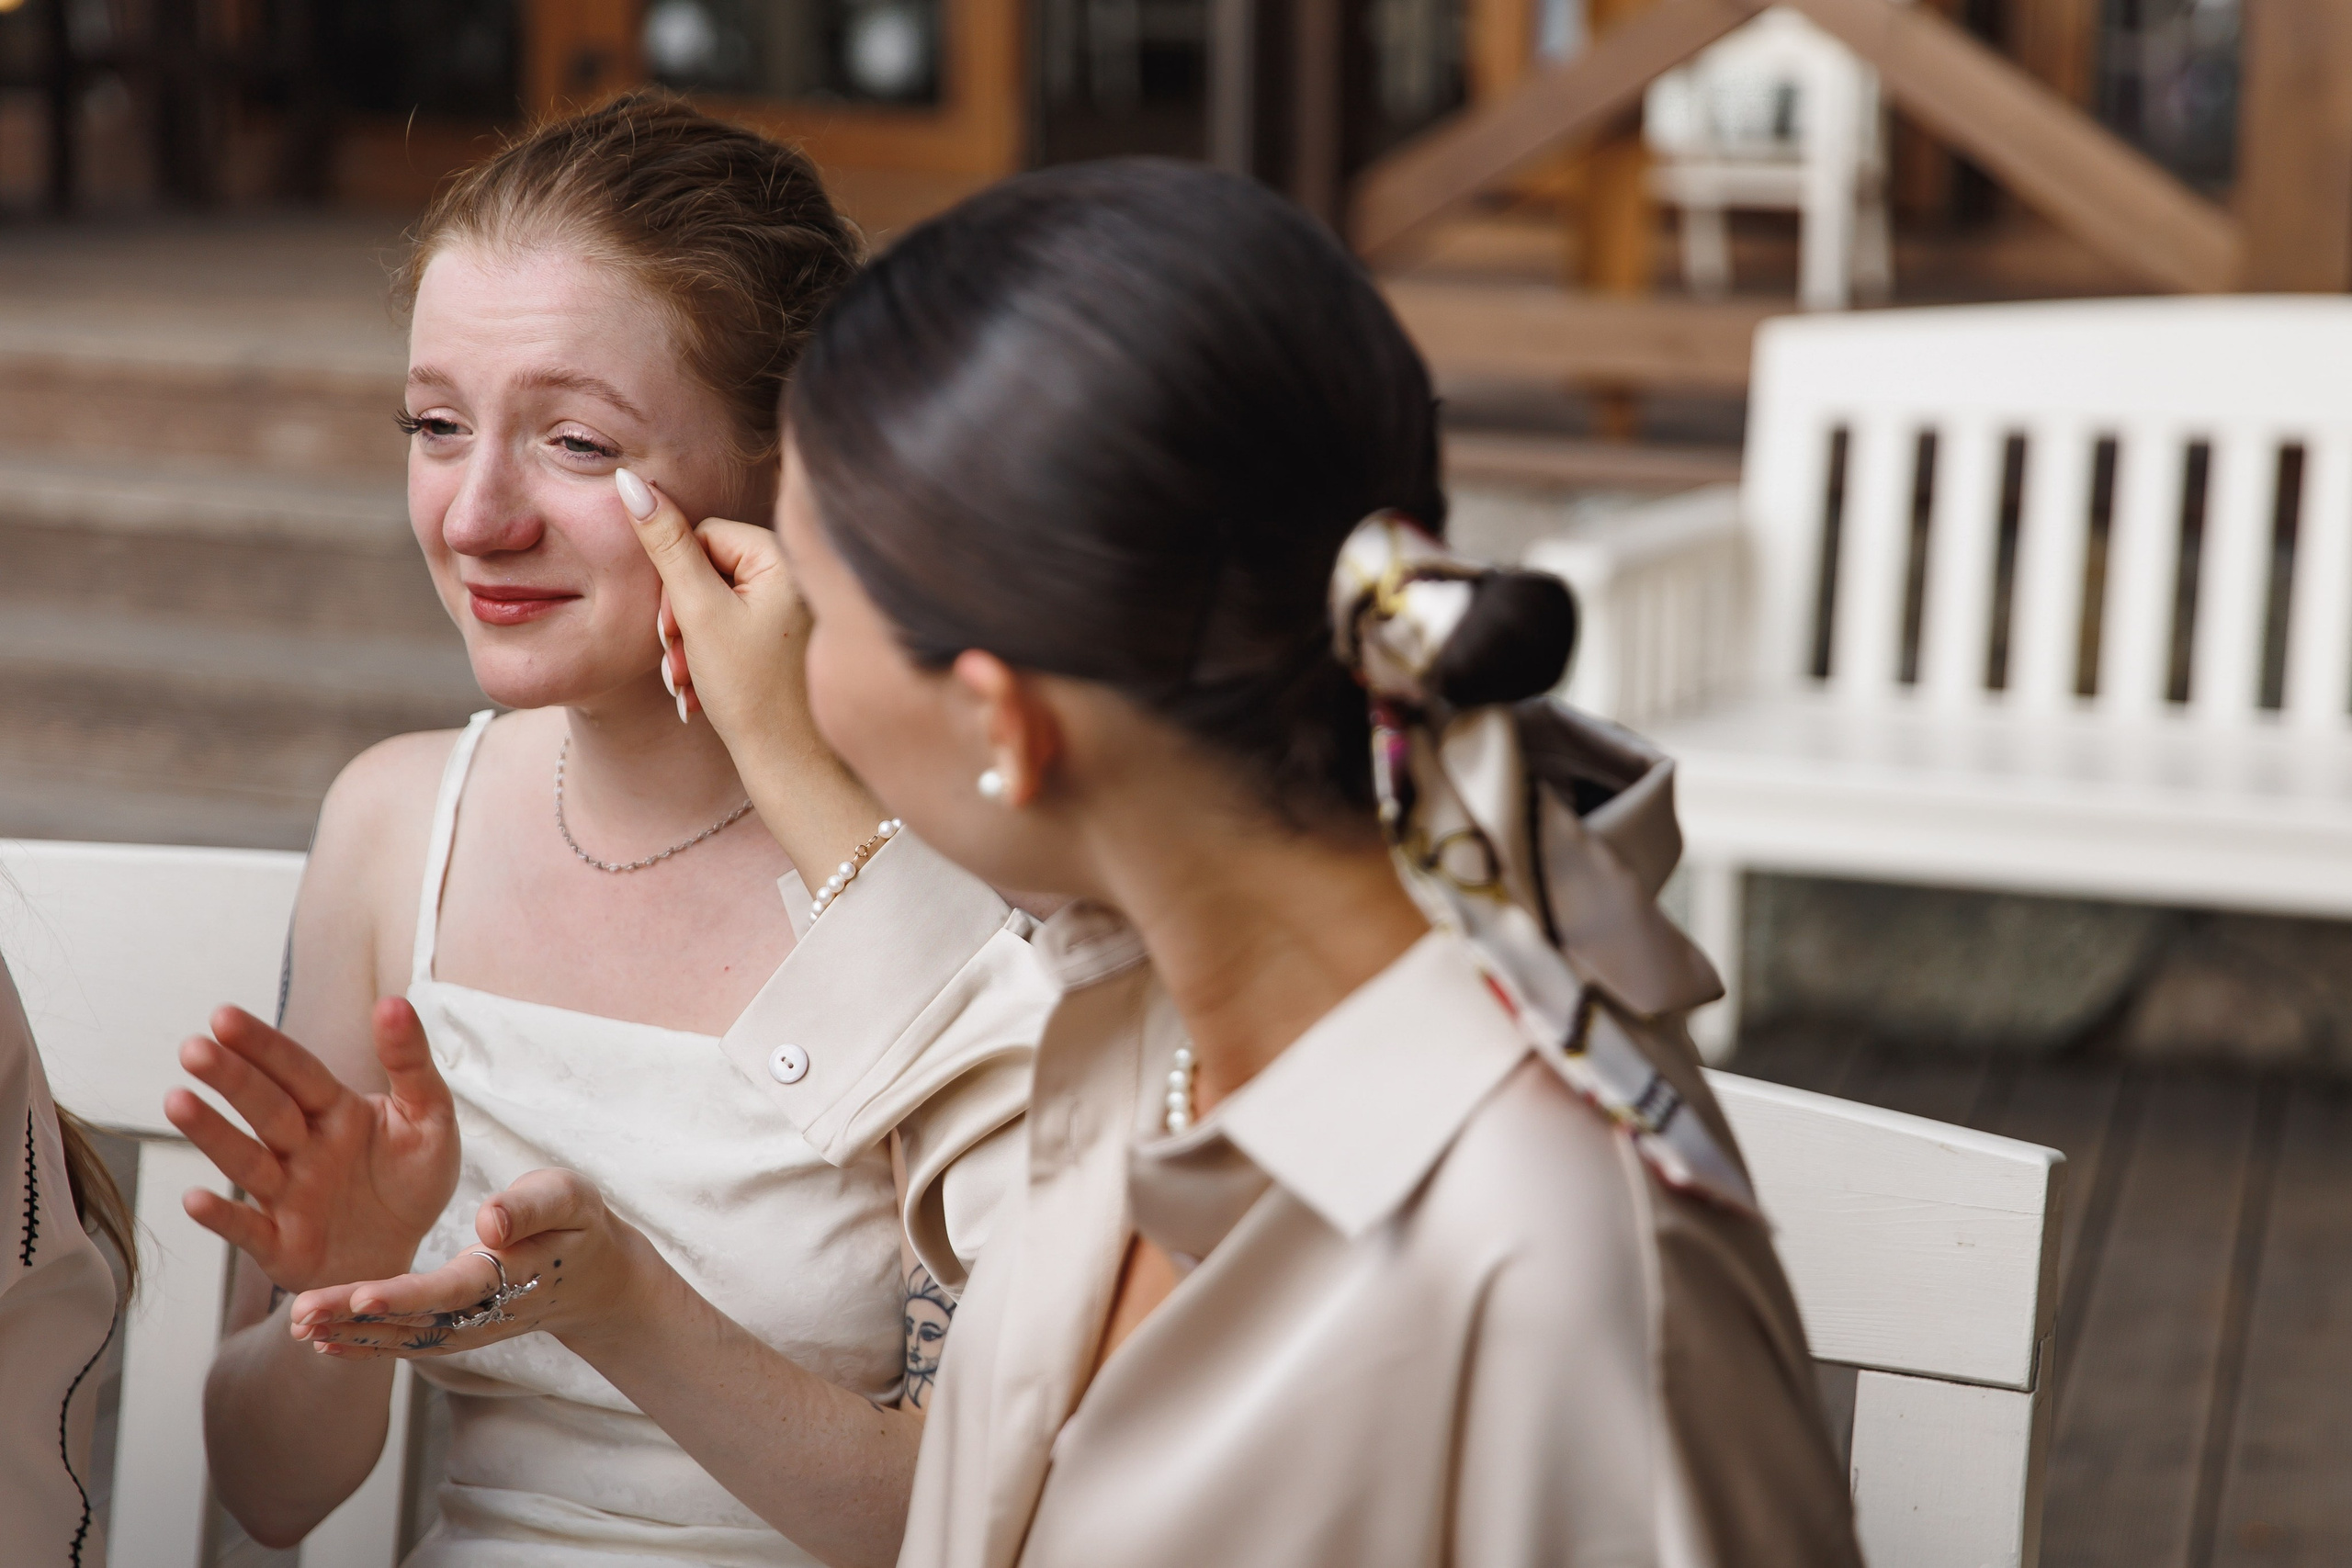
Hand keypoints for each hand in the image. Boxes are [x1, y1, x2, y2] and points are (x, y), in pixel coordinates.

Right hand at [165, 999, 459, 1292]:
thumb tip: (392, 1002)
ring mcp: (286, 1195)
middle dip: (232, 1079)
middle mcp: (302, 1148)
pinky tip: (194, 1198)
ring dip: (213, 1134)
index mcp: (336, 1111)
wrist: (406, 1252)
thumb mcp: (429, 1117)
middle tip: (194, 1048)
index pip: (297, 1072)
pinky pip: (246, 1229)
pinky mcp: (280, 1244)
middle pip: (266, 1109)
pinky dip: (221, 1216)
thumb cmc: (412, 1179)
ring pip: (247, 1161)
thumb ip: (411, 1063)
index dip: (265, 1047)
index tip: (224, 1017)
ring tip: (177, 1101)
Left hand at [288, 1169, 657, 1362]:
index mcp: (508, 1277)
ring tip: (297, 1323)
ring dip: (348, 1333)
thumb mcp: (571, 1198)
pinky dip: (362, 1343)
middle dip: (354, 1318)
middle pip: (412, 1320)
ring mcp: (466, 1328)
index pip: (450, 1291)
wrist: (595, 1279)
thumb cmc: (578, 1224)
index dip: (405, 1296)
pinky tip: (323, 1339)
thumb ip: (532, 1206)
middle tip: (301, 1313)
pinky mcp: (453, 1329)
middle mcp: (481, 1314)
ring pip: (401, 1337)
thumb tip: (490, 1220)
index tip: (362, 1295)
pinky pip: (404, 1341)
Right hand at [622, 466, 889, 880]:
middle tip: (678, 661)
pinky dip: (710, 661)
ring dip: (690, 646)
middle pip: (709, 573)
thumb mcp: (698, 613)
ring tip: (688, 684)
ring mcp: (795, 614)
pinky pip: (732, 634)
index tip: (676, 626)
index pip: (707, 536)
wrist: (791, 765)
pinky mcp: (786, 644)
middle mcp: (798, 579)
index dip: (679, 580)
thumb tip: (630, 481)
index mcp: (787, 560)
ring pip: (714, 608)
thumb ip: (666, 546)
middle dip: (682, 620)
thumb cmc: (750, 691)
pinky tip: (702, 695)